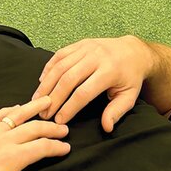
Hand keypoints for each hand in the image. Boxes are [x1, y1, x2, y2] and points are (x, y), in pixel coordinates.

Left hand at [0, 98, 69, 170]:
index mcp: (10, 159)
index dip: (57, 146)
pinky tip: (16, 108)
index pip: (41, 147)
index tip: (67, 148)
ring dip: (33, 108)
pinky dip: (9, 110)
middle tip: (64, 128)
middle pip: (32, 128)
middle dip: (51, 127)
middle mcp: (0, 142)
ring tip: (47, 101)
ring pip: (15, 116)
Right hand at [36, 35, 155, 132]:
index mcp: (110, 70)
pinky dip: (49, 67)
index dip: (69, 107)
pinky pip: (60, 54)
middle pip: (68, 78)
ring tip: (37, 100)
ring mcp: (87, 47)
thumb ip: (116, 111)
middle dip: (53, 98)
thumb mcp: (129, 96)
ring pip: (61, 65)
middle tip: (43, 113)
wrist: (133, 51)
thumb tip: (106, 127)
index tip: (58, 121)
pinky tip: (41, 81)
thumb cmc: (130, 77)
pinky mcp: (81, 43)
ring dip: (47, 84)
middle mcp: (97, 56)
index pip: (84, 92)